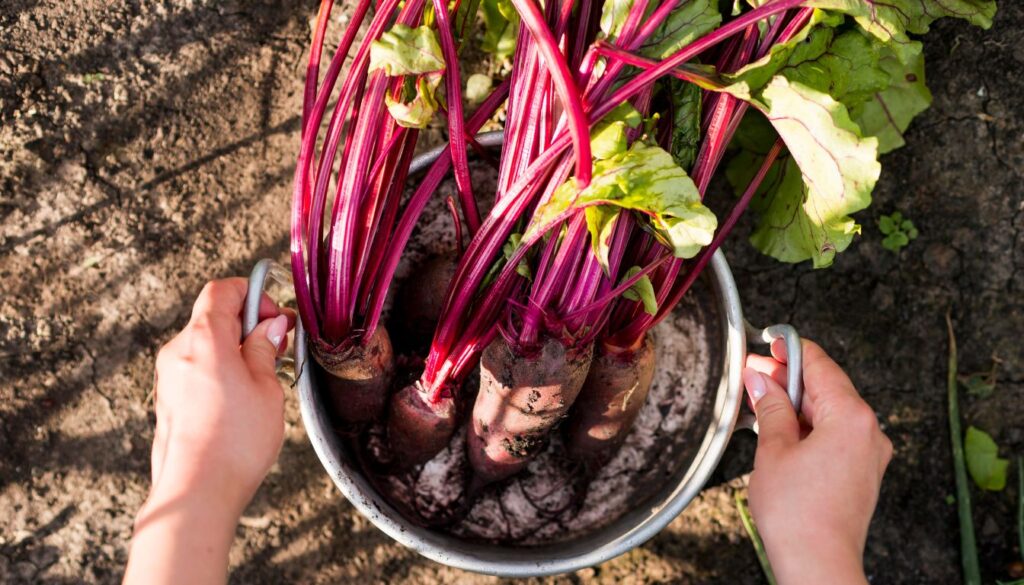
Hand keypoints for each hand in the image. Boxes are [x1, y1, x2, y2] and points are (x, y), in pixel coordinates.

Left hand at [125, 278, 293, 584]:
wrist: (197, 492)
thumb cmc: (235, 442)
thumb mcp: (266, 388)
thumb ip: (265, 350)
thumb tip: (270, 328)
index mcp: (204, 339)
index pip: (222, 290)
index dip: (253, 294)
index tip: (276, 317)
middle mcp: (179, 351)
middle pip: (213, 317)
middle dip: (248, 325)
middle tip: (278, 348)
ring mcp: (169, 376)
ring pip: (206, 345)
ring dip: (236, 350)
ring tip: (264, 378)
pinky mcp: (168, 400)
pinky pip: (197, 369)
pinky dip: (221, 371)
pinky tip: (243, 399)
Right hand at [743, 339, 891, 584]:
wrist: (818, 565)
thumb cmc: (798, 515)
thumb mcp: (774, 450)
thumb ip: (770, 407)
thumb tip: (761, 381)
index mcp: (851, 417)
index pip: (819, 364)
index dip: (789, 349)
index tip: (768, 342)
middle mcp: (869, 430)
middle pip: (826, 386)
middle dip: (788, 378)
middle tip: (753, 374)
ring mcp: (869, 453)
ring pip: (831, 410)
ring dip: (796, 403)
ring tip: (761, 404)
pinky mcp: (863, 471)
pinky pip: (837, 433)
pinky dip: (809, 425)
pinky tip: (781, 429)